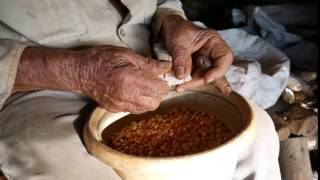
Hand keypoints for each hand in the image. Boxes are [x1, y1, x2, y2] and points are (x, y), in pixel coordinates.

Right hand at [14, 46, 170, 113]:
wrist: (80, 72)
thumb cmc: (101, 59)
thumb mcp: (126, 54)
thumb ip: (149, 63)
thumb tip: (167, 67)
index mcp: (130, 80)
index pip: (159, 90)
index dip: (164, 82)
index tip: (161, 76)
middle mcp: (126, 96)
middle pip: (155, 103)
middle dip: (158, 92)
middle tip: (153, 81)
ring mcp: (120, 105)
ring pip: (146, 109)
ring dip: (150, 98)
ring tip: (144, 86)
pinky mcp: (115, 109)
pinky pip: (134, 110)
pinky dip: (139, 102)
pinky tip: (134, 91)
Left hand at [161, 15, 232, 91]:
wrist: (167, 29)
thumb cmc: (176, 29)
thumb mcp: (178, 42)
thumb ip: (181, 58)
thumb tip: (182, 76)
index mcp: (213, 41)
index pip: (225, 57)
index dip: (219, 70)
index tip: (206, 78)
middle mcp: (211, 52)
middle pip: (214, 70)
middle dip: (201, 79)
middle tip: (186, 84)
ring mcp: (203, 61)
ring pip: (203, 76)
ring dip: (191, 83)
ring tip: (179, 86)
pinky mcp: (195, 67)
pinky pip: (193, 77)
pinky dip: (186, 82)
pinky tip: (178, 85)